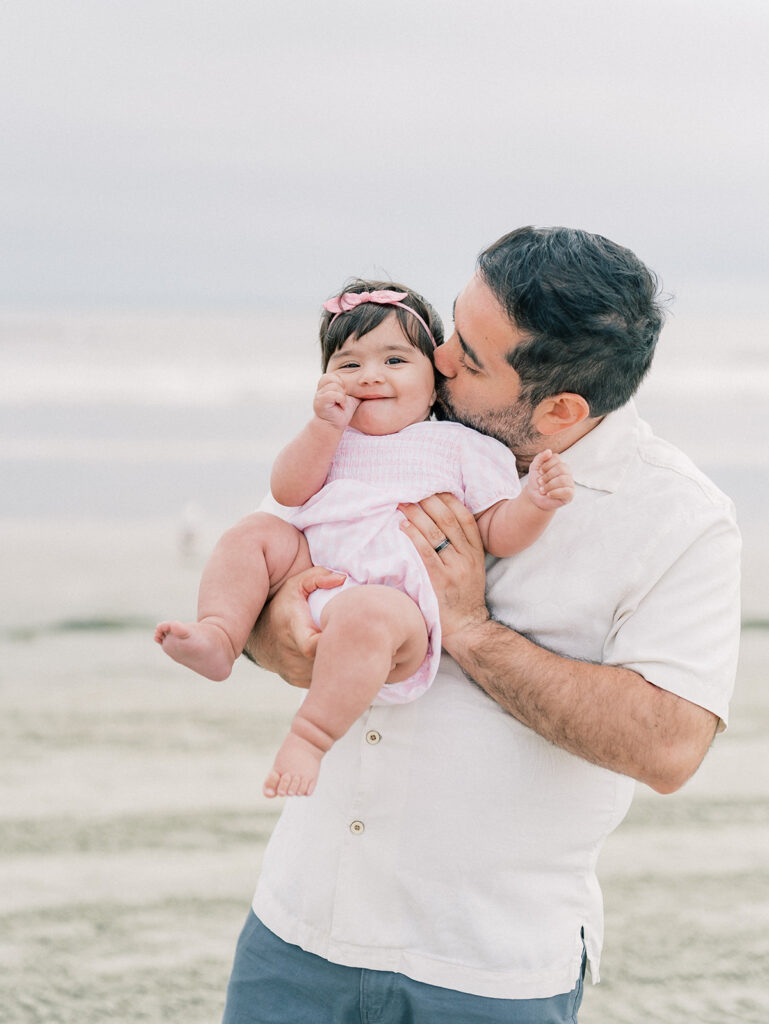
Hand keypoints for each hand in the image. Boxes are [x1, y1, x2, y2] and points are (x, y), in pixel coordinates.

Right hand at [244, 566, 345, 686]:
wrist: (261, 636)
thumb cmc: (281, 607)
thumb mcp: (295, 585)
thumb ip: (317, 577)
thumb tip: (342, 579)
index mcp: (293, 630)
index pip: (313, 645)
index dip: (335, 640)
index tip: (348, 629)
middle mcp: (292, 656)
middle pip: (328, 660)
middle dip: (346, 650)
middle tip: (359, 636)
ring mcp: (296, 672)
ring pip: (328, 672)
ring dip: (341, 660)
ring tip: (351, 645)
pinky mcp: (300, 681)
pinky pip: (323, 678)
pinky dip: (333, 669)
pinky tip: (339, 657)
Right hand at [313, 373, 359, 430]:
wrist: (335, 425)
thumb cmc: (343, 411)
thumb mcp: (350, 395)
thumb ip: (353, 386)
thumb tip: (367, 380)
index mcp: (326, 385)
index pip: (334, 374)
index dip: (342, 383)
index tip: (344, 394)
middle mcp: (320, 388)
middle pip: (334, 377)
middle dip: (342, 388)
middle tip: (342, 400)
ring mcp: (319, 395)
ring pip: (335, 386)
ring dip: (342, 396)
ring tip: (341, 404)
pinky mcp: (320, 402)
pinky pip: (333, 394)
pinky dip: (341, 400)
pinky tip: (341, 406)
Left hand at [398, 492, 489, 649]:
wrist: (468, 626)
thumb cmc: (464, 595)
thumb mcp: (471, 567)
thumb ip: (461, 546)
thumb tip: (438, 521)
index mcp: (476, 551)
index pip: (464, 517)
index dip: (448, 499)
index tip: (433, 488)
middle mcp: (467, 556)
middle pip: (448, 520)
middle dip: (429, 502)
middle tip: (412, 491)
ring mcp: (455, 568)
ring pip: (435, 533)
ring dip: (417, 515)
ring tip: (403, 504)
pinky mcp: (440, 580)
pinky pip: (426, 552)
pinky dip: (414, 536)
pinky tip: (403, 526)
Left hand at [524, 449, 573, 510]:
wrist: (534, 498)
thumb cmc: (536, 481)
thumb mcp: (534, 468)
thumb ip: (540, 458)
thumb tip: (549, 451)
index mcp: (559, 464)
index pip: (556, 458)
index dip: (546, 465)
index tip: (539, 472)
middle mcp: (567, 472)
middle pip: (561, 468)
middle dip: (547, 476)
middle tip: (540, 482)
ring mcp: (570, 483)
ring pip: (563, 480)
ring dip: (549, 485)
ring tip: (542, 490)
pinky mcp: (570, 494)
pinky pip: (566, 491)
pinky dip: (554, 493)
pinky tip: (548, 494)